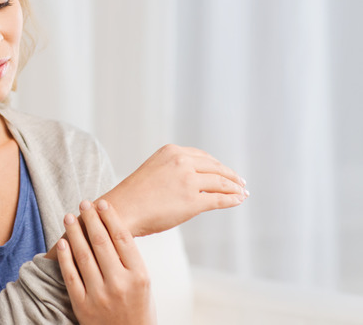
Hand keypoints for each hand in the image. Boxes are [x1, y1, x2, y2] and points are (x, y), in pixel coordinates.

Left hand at [57, 200, 155, 324]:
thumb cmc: (138, 307)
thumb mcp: (144, 284)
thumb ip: (130, 260)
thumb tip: (111, 227)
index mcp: (139, 276)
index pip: (122, 238)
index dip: (110, 217)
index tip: (102, 203)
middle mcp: (119, 284)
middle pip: (101, 242)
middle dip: (91, 219)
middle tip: (83, 203)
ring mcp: (99, 296)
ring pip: (83, 255)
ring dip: (74, 232)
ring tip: (69, 217)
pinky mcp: (82, 306)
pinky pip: (70, 275)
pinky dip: (65, 257)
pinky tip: (63, 242)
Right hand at [102, 144, 247, 236]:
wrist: (121, 210)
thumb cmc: (135, 196)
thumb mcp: (155, 171)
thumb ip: (175, 170)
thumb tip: (198, 181)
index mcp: (171, 151)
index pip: (203, 157)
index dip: (218, 165)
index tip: (227, 172)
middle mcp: (181, 162)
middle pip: (216, 167)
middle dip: (231, 176)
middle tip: (241, 183)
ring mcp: (188, 181)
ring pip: (221, 182)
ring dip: (235, 188)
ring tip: (242, 193)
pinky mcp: (193, 201)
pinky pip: (220, 199)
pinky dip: (232, 199)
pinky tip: (238, 200)